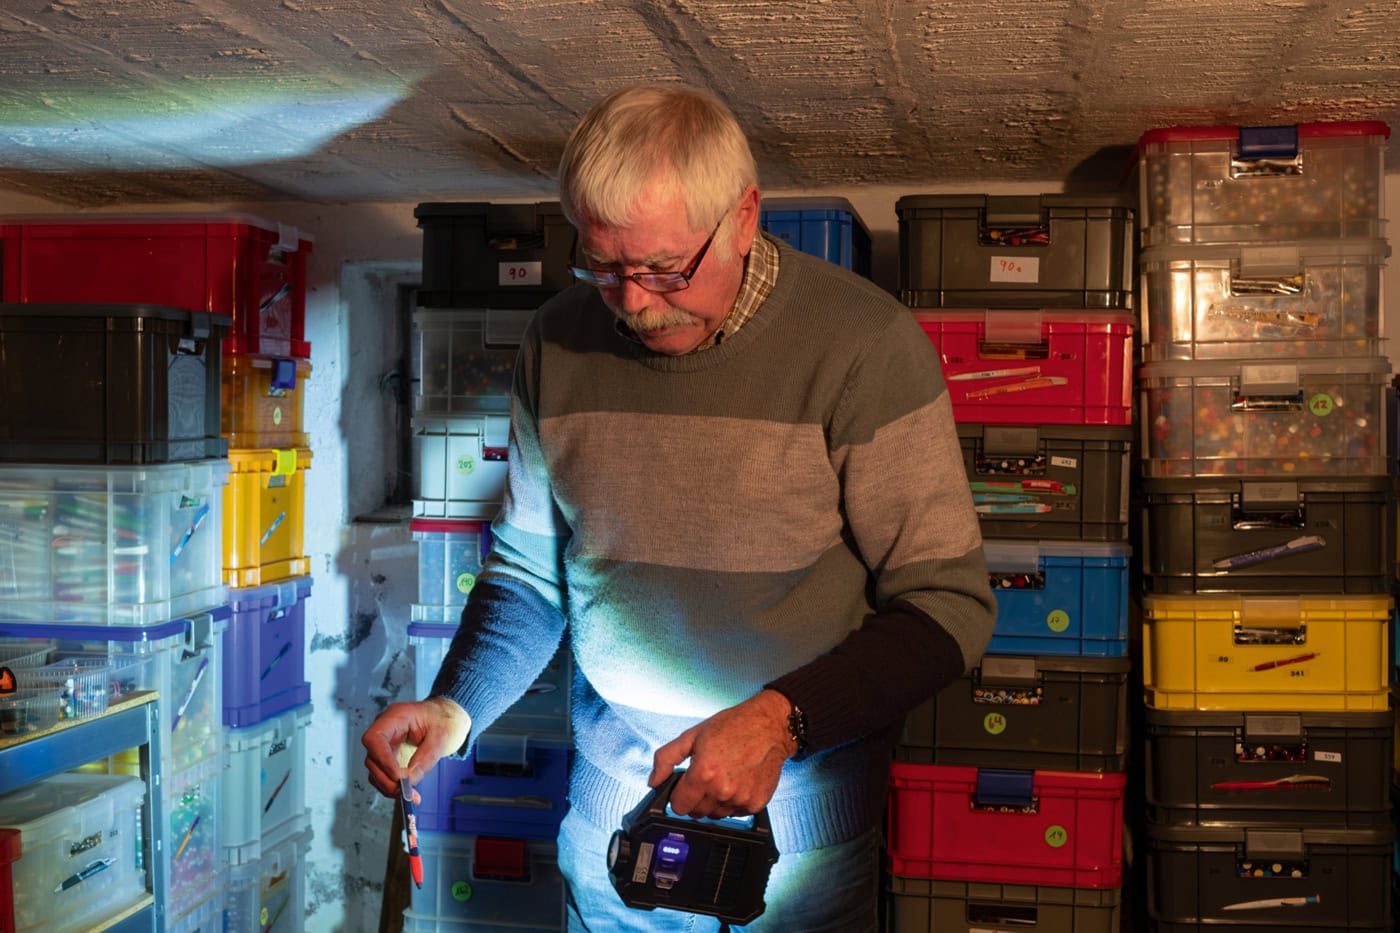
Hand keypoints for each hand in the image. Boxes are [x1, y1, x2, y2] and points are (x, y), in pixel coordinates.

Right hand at [361, 696, 471, 799]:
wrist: (442, 718)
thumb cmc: (441, 719)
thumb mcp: (441, 735)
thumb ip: (427, 756)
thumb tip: (412, 779)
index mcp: (395, 717)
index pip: (374, 738)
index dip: (382, 759)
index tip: (397, 776)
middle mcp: (384, 730)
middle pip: (372, 758)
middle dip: (387, 778)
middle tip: (405, 792)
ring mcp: (384, 744)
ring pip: (375, 770)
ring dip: (389, 786)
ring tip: (411, 795)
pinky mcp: (387, 757)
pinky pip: (383, 774)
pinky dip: (393, 786)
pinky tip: (407, 792)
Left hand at [648, 689, 795, 818]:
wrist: (769, 727)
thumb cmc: (734, 726)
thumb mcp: (692, 735)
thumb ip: (666, 758)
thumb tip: (653, 781)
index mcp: (703, 773)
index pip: (678, 806)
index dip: (678, 795)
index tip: (685, 786)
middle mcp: (722, 790)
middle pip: (696, 812)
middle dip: (696, 798)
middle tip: (706, 776)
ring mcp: (740, 799)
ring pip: (715, 814)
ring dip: (714, 801)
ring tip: (724, 776)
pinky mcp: (755, 804)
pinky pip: (734, 813)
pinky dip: (733, 802)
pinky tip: (737, 781)